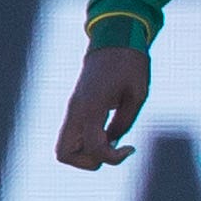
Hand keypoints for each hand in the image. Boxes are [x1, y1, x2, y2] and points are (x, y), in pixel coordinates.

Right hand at [55, 44, 151, 168]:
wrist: (114, 40)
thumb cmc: (130, 64)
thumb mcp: (137, 94)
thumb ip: (124, 122)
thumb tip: (112, 142)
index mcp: (91, 107)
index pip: (92, 148)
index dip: (112, 158)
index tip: (130, 148)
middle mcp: (75, 111)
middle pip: (63, 154)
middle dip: (89, 160)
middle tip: (112, 146)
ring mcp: (72, 110)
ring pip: (63, 147)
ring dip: (85, 153)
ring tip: (110, 139)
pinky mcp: (75, 108)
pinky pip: (72, 136)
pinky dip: (85, 143)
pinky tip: (106, 132)